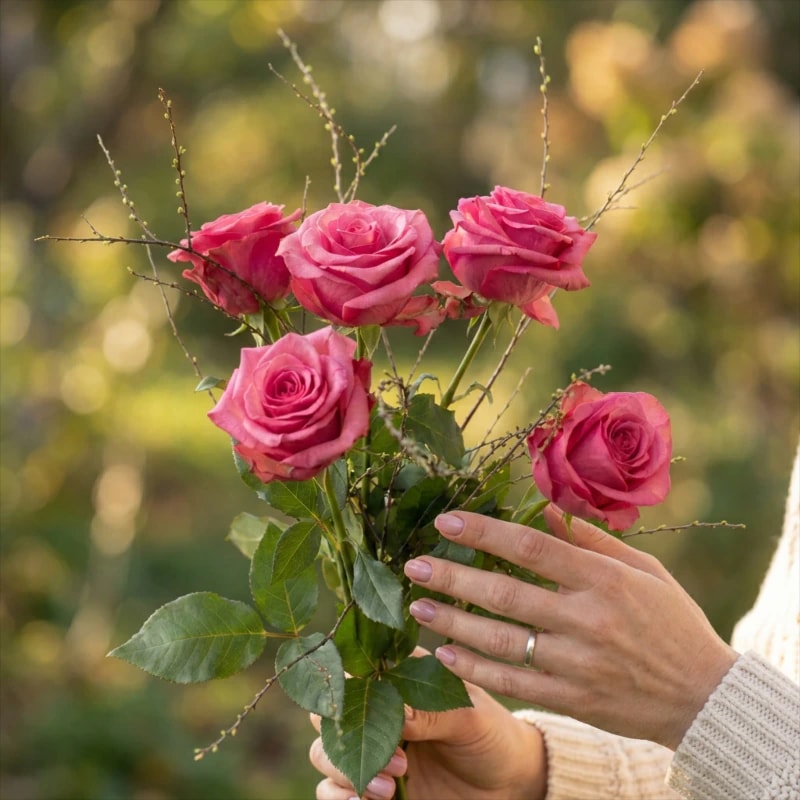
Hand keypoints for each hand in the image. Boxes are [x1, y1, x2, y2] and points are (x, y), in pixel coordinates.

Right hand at [308, 660, 546, 799]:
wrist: (508, 786)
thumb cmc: (492, 737)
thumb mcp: (470, 718)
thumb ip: (432, 712)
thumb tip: (394, 710)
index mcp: (397, 678)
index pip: (353, 669)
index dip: (349, 684)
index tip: (365, 706)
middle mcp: (377, 710)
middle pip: (328, 712)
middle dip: (347, 735)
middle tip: (397, 759)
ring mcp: (371, 748)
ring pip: (323, 752)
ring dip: (345, 770)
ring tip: (390, 787)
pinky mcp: (369, 786)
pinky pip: (330, 790)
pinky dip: (338, 796)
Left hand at [403, 505, 738, 750]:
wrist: (704, 698)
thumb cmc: (671, 622)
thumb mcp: (642, 570)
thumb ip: (591, 541)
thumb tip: (545, 508)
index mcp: (605, 580)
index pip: (532, 548)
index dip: (485, 532)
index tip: (447, 521)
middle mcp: (588, 620)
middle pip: (506, 594)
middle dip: (454, 577)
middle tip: (414, 565)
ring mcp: (578, 664)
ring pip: (502, 641)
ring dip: (453, 623)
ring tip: (418, 605)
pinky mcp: (573, 700)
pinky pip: (514, 683)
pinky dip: (475, 670)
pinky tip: (444, 654)